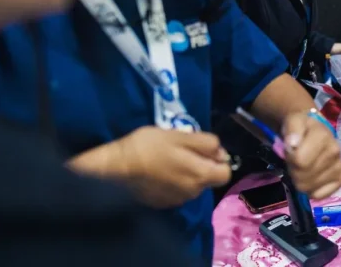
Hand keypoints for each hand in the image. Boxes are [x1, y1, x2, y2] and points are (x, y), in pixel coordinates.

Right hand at [112, 126, 232, 208]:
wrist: (116, 168)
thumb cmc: (149, 146)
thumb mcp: (180, 136)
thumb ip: (206, 143)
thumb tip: (221, 152)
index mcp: (200, 175)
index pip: (225, 173)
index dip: (218, 159)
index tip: (204, 150)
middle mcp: (192, 193)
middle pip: (208, 179)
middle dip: (201, 166)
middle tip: (183, 152)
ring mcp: (176, 200)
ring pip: (192, 186)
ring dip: (186, 174)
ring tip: (168, 161)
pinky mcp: (162, 203)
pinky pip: (176, 192)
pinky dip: (173, 183)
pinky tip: (158, 173)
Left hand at [282, 112, 340, 198]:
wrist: (314, 131)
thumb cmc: (302, 128)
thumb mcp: (293, 121)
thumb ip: (292, 129)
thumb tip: (293, 144)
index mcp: (324, 136)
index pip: (299, 161)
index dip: (290, 157)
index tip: (291, 149)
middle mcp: (336, 152)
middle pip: (302, 177)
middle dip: (293, 169)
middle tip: (296, 159)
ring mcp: (340, 167)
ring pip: (308, 188)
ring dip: (300, 179)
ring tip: (303, 166)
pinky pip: (318, 195)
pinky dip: (311, 189)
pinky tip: (311, 177)